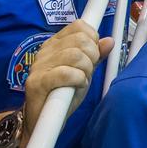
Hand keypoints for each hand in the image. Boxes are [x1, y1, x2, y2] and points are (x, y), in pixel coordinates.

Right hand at [20, 20, 112, 147]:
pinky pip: (66, 73)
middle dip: (92, 56)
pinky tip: (77, 86)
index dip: (92, 38)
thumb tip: (109, 41)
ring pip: (75, 55)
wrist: (42, 120)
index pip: (78, 26)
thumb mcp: (84, 72)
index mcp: (55, 43)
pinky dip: (78, 80)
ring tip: (82, 80)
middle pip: (80, 40)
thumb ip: (96, 56)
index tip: (93, 55)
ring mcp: (39, 65)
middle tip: (88, 71)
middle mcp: (45, 50)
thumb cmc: (63, 94)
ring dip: (86, 70)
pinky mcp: (37, 82)